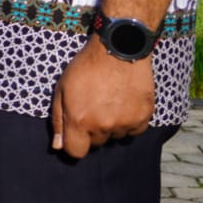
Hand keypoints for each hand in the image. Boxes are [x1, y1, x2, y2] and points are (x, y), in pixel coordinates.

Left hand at [49, 36, 154, 159]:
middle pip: (96, 144)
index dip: (74, 144)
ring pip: (115, 137)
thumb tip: (58, 146)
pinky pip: (134, 131)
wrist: (118, 49)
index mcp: (80, 121)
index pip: (76, 152)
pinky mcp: (143, 117)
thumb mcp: (62, 89)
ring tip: (109, 102)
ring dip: (111, 126)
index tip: (76, 134)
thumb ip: (59, 120)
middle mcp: (103, 126)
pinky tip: (124, 104)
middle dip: (92, 131)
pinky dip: (129, 122)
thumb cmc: (85, 67)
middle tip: (93, 108)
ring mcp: (125, 123)